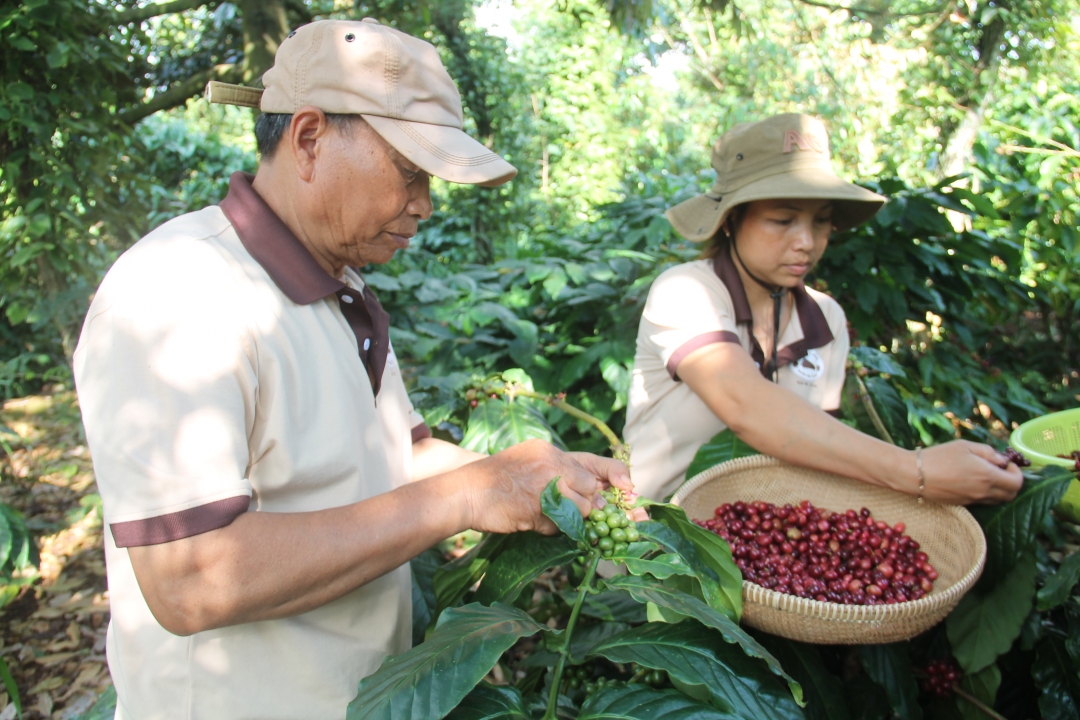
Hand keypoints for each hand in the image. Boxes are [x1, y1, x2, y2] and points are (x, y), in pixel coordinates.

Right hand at [463, 439, 634, 534]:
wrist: (465, 491)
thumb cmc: (496, 478)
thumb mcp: (529, 460)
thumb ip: (558, 470)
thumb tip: (594, 490)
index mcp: (550, 451)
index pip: (594, 462)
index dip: (616, 476)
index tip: (629, 488)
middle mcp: (550, 465)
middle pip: (590, 490)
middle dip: (591, 505)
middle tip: (583, 513)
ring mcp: (543, 487)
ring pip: (578, 510)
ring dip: (570, 519)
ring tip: (547, 515)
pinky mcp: (535, 510)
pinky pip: (558, 525)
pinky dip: (551, 528)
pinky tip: (532, 520)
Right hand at [920, 440, 1022, 504]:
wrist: (915, 475)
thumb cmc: (939, 456)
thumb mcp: (965, 446)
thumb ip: (988, 452)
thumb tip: (1002, 460)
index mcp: (987, 476)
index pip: (1017, 482)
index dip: (1016, 472)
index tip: (1007, 463)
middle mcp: (984, 492)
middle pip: (1011, 495)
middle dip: (1011, 482)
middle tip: (1001, 470)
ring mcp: (974, 500)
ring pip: (998, 500)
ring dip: (1000, 490)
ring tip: (988, 476)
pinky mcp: (964, 504)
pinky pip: (984, 502)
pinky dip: (987, 494)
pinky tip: (974, 482)